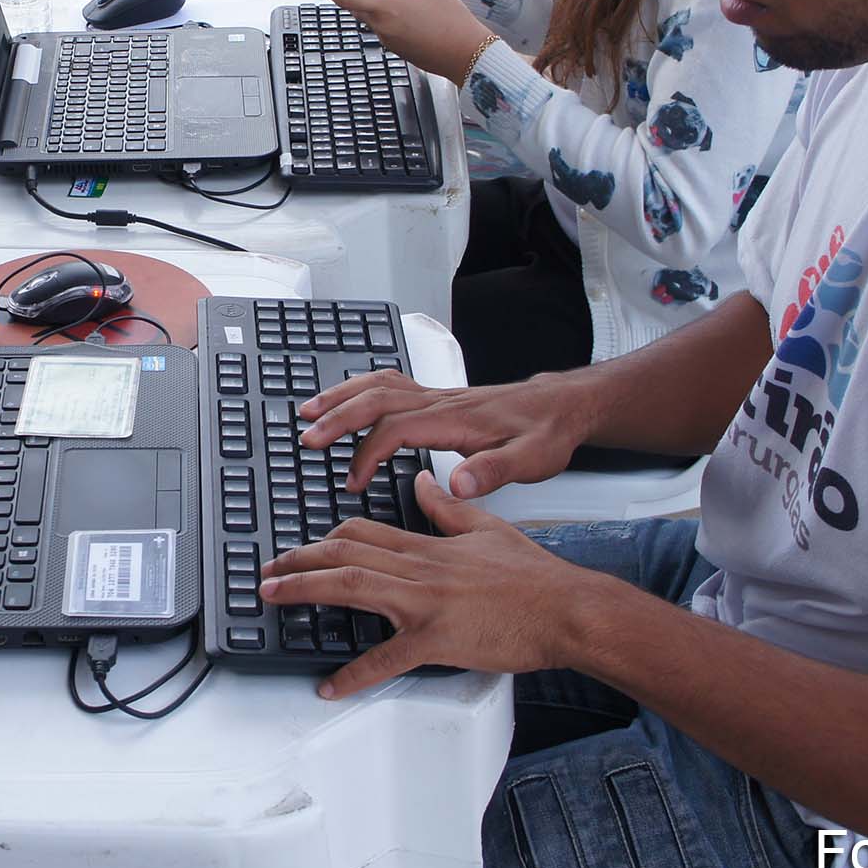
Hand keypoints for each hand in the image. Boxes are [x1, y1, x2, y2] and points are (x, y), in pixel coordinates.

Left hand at [259, 490, 595, 695]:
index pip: (361, 533)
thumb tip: (423, 483)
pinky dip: (354, 674)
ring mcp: (424, 604)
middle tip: (267, 573)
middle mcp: (418, 570)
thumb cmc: (534, 577)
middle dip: (298, 561)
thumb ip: (447, 507)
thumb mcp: (486, 528)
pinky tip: (330, 685)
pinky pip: (386, 658)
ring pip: (351, 587)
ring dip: (305, 590)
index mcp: (428, 546)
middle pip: (344, 554)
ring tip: (273, 598)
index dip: (323, 539)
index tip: (301, 548)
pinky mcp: (437, 640)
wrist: (566, 609)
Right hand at [298, 368, 593, 496]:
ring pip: (377, 386)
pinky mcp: (436, 396)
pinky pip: (388, 384)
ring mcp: (435, 395)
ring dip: (340, 396)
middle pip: (375, 399)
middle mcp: (439, 402)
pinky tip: (345, 398)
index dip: (368, 454)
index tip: (352, 481)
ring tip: (308, 411)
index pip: (396, 429)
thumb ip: (493, 471)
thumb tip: (459, 483)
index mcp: (454, 420)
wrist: (560, 408)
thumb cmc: (544, 434)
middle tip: (307, 439)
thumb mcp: (530, 460)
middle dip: (337, 417)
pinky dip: (359, 388)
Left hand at [317, 0, 490, 81]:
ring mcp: (387, 40)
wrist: (466, 53)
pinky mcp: (396, 47)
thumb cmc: (449, 20)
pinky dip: (390, 13)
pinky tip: (411, 9)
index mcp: (382, 7)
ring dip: (376, 1)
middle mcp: (379, 26)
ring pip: (372, 14)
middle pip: (354, 4)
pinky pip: (386, 25)